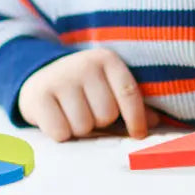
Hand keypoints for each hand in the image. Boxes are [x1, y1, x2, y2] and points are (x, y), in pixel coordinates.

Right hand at [17, 48, 157, 141]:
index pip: (129, 93)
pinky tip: (57, 119)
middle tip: (89, 113)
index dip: (136, 119)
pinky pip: (60, 132)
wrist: (39, 77)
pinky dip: (61, 134)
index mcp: (107, 60)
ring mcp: (60, 79)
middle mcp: (84, 65)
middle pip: (106, 114)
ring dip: (80, 129)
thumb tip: (156, 121)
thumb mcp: (107, 87)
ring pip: (84, 126)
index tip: (137, 134)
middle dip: (100, 122)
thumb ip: (131, 103)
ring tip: (72, 115)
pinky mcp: (38, 96)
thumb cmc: (83, 88)